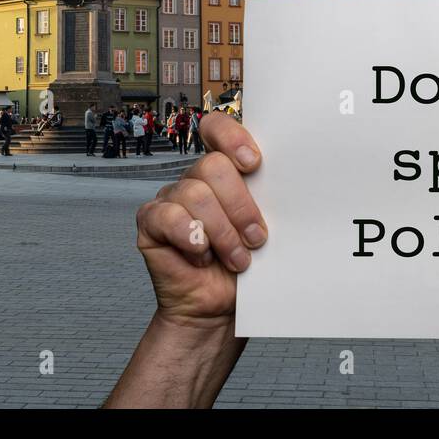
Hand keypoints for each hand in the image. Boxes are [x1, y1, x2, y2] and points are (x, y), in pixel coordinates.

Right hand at [134, 112, 264, 325]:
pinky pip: (168, 216)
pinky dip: (191, 238)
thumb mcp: (264, 229)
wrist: (219, 309)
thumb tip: (287, 182)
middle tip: (256, 238)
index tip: (254, 163)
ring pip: (195, 194)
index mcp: (223, 172)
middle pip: (213, 166)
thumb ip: (267, 200)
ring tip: (238, 259)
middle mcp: (195, 179)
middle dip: (240, 206)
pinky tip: (201, 257)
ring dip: (222, 232)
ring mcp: (170, 199)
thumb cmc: (245, 268)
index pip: (217, 129)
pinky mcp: (151, 222)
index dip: (233, 137)